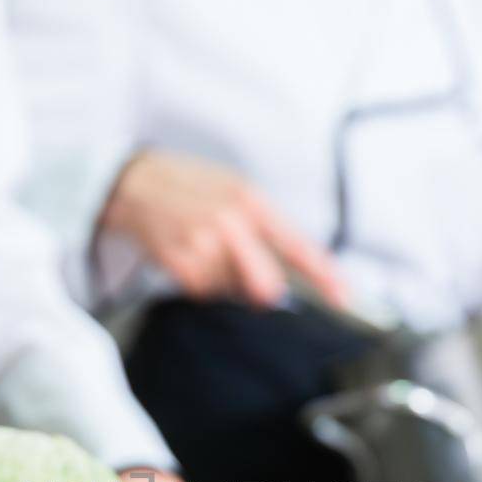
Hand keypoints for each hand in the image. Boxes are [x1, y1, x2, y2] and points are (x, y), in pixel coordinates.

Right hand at [101, 151, 346, 309]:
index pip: (297, 245)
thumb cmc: (191, 187)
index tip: (345, 298)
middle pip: (266, 284)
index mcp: (251, 201)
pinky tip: (189, 257)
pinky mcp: (178, 261)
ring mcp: (203, 242)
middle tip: (259, 288)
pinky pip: (203, 291)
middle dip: (265, 292)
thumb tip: (284, 280)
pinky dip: (200, 283)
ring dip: (224, 281)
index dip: (324, 275)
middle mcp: (230, 221)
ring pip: (232, 290)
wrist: (135, 183)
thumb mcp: (235, 191)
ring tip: (204, 250)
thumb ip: (264, 231)